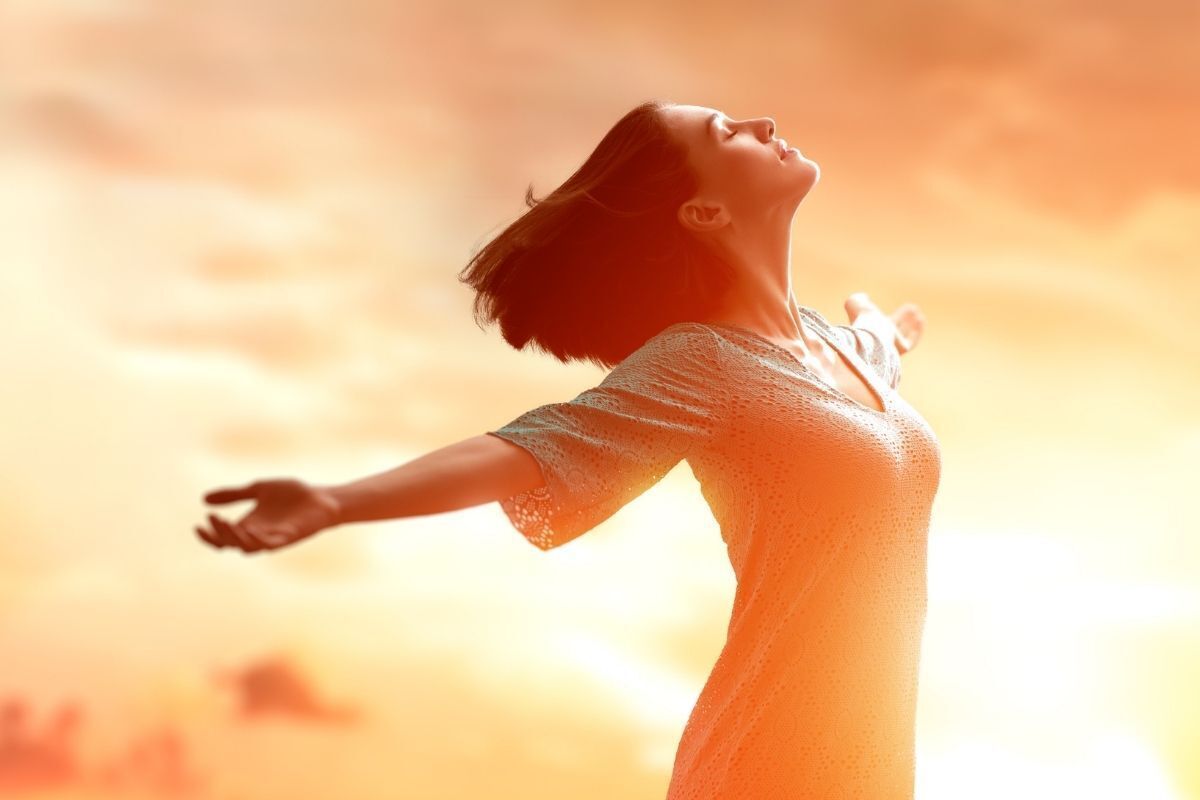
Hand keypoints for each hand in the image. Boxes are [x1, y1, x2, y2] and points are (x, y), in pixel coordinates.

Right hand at [195, 478, 341, 553]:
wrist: (321, 497)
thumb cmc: (292, 495)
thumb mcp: (258, 489)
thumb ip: (234, 494)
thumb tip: (203, 499)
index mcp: (248, 525)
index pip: (222, 538)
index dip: (209, 536)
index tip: (198, 525)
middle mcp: (257, 534)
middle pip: (232, 543)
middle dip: (220, 533)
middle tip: (214, 518)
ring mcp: (273, 537)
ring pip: (248, 546)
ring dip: (236, 537)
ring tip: (228, 523)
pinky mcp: (289, 537)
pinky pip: (270, 544)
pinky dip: (259, 540)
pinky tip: (251, 530)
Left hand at [844, 292, 924, 354]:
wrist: (869, 332)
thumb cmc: (861, 318)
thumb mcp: (855, 304)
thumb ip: (858, 299)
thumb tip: (864, 297)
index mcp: (873, 329)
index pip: (888, 324)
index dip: (899, 316)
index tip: (908, 307)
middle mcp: (882, 338)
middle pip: (897, 330)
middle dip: (906, 320)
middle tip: (914, 309)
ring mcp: (892, 345)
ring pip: (904, 336)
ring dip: (913, 325)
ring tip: (918, 314)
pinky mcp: (901, 349)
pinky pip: (911, 341)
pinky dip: (917, 331)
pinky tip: (921, 319)